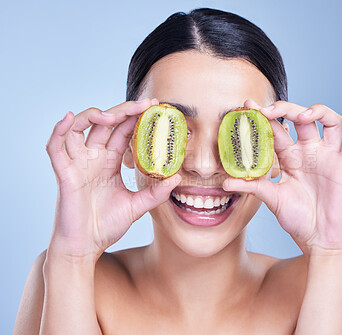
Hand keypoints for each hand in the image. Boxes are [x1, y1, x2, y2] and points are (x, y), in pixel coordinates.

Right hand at [45, 99, 180, 259]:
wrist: (85, 247)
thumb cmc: (105, 226)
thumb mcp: (137, 206)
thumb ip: (155, 192)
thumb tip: (177, 179)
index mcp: (109, 162)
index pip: (122, 132)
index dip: (135, 117)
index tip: (153, 107)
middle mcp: (93, 158)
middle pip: (105, 124)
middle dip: (123, 111)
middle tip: (144, 104)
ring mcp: (77, 164)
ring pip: (79, 128)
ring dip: (93, 116)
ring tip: (112, 116)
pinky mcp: (64, 174)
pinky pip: (56, 147)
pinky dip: (59, 131)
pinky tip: (69, 119)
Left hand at [223, 97, 341, 255]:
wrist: (319, 239)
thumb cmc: (297, 219)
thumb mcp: (271, 198)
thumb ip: (251, 185)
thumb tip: (224, 182)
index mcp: (289, 157)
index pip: (277, 129)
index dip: (264, 116)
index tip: (247, 106)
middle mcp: (308, 152)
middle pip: (299, 119)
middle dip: (284, 109)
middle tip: (267, 109)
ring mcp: (328, 156)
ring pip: (327, 121)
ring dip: (316, 111)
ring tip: (301, 115)